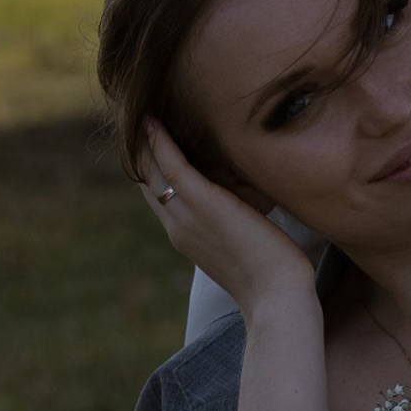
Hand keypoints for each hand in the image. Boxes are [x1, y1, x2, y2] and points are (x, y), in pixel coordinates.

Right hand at [134, 116, 313, 318]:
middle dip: (139, 152)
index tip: (147, 145)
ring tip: (138, 113)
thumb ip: (235, 229)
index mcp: (186, 238)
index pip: (159, 198)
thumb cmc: (273, 278)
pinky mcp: (203, 204)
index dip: (150, 171)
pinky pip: (172, 165)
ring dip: (142, 141)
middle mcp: (178, 227)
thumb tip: (247, 213)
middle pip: (148, 183)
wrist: (277, 297)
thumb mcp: (246, 249)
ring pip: (151, 171)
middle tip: (134, 120)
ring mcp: (186, 216)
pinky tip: (151, 121)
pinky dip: (159, 142)